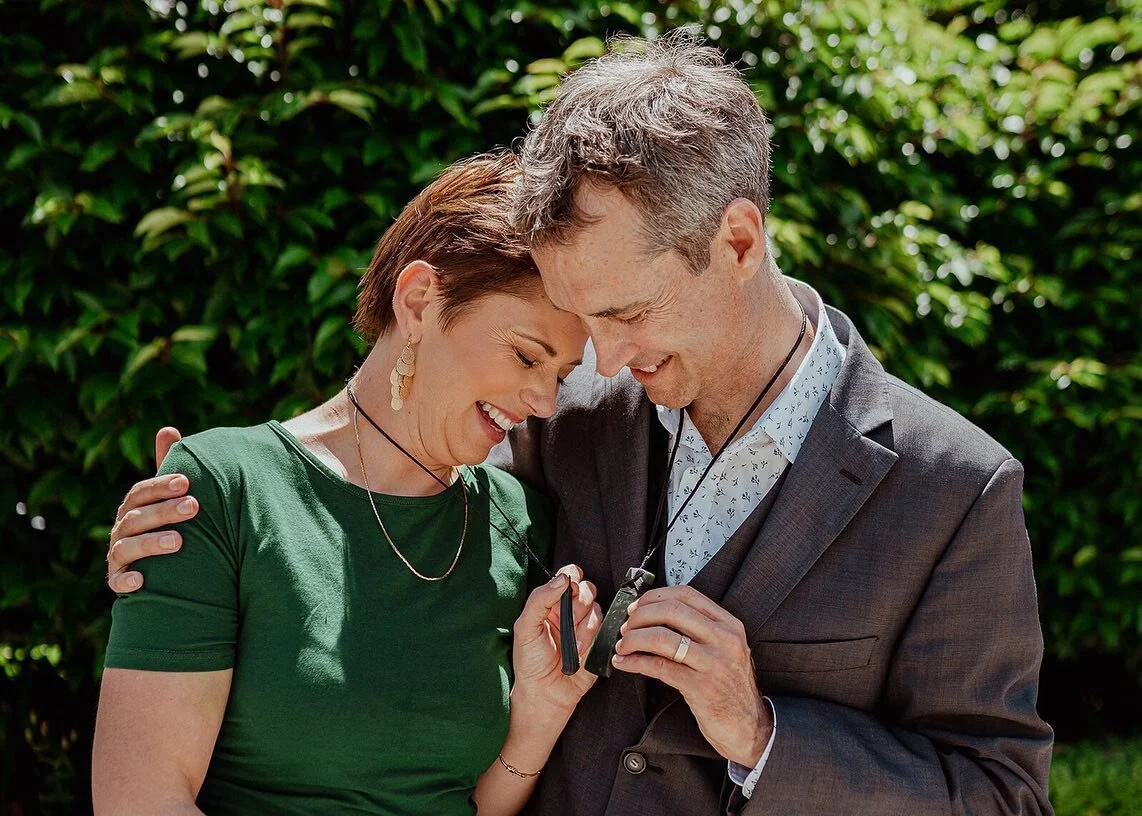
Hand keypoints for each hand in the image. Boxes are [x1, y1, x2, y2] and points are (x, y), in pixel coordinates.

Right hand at [106, 427, 195, 592]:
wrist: (159, 565)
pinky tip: (142, 580)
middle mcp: (122, 529)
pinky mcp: (118, 579)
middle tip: (194, 506)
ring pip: (127, 547)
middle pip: (137, 517)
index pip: (141, 492)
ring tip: (179, 541)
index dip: (161, 486)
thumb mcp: (168, 494)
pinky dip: (126, 580)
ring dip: (151, 543)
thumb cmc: (165, 521)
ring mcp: (118, 555)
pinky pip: (117, 581)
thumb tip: (167, 429)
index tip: (186, 482)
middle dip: (164, 511)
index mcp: (133, 506)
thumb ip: (168, 465)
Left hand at [511, 565, 602, 717]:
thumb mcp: (525, 627)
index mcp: (552, 603)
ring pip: (596, 609)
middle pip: (587, 589)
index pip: (568, 577)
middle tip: (566, 620)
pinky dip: (592, 639)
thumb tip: (561, 579)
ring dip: (583, 627)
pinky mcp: (598, 642)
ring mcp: (585, 627)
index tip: (568, 587)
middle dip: (578, 603)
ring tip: (570, 645)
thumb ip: (540, 599)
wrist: (544, 693)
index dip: (572, 577)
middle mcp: (570, 612)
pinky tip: (580, 651)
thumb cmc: (530, 661)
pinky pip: (605, 629)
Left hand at [611, 585, 772, 766]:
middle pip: (671, 611)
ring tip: (622, 646)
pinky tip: (624, 663)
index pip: (686, 595)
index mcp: (729, 625)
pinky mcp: (701, 687)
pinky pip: (658, 667)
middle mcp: (724, 639)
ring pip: (662, 638)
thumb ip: (698, 630)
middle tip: (626, 627)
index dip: (654, 597)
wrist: (749, 726)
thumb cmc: (729, 687)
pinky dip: (635, 662)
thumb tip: (653, 614)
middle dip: (640, 616)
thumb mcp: (723, 650)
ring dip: (633, 639)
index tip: (636, 607)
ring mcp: (714, 663)